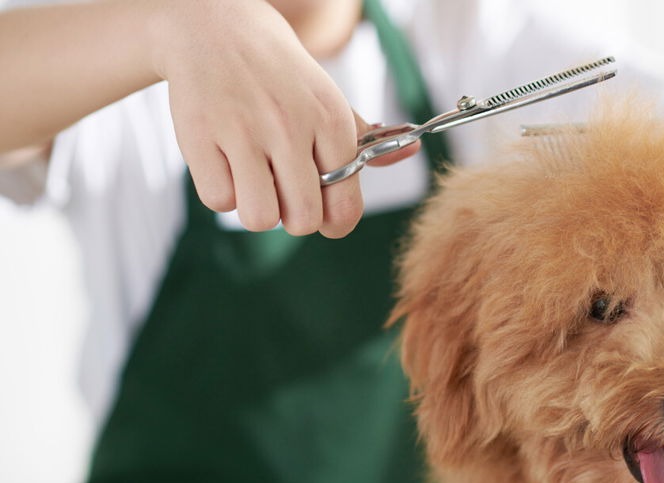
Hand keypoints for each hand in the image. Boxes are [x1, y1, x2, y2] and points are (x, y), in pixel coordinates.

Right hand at [153, 1, 374, 236]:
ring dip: (257, 208)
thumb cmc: (282, 77)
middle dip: (294, 217)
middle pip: (303, 221)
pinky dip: (222, 191)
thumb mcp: (328, 100)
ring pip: (260, 218)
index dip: (334, 222)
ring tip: (255, 178)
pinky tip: (226, 162)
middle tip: (284, 191)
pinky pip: (218, 201)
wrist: (216, 28)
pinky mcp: (199, 136)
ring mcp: (243, 131)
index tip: (323, 212)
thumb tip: (412, 153)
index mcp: (331, 121)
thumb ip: (366, 140)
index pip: (345, 207)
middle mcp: (290, 126)